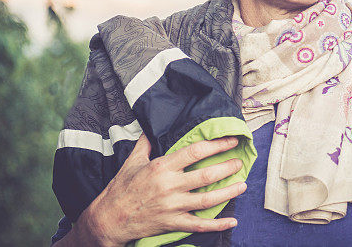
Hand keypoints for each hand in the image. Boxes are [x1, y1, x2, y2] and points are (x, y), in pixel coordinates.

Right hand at [77, 133, 246, 246]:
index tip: (231, 141)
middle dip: (227, 168)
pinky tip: (232, 221)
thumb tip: (151, 125)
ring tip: (243, 185)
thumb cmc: (121, 188)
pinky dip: (217, 224)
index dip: (216, 145)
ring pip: (207, 200)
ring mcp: (172, 206)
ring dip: (228, 192)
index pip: (195, 152)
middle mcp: (170, 186)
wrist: (109, 219)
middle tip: (240, 162)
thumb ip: (146, 142)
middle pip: (206, 176)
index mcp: (162, 167)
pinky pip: (199, 225)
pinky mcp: (172, 223)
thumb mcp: (132, 161)